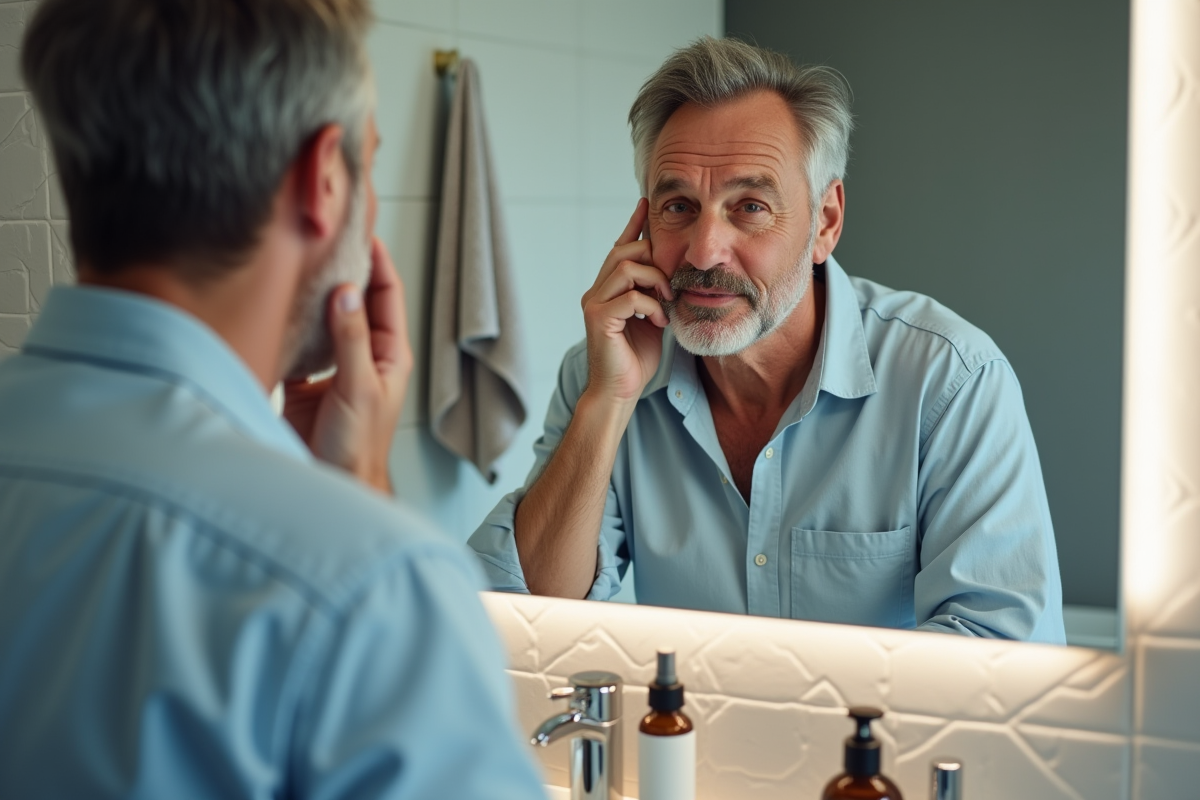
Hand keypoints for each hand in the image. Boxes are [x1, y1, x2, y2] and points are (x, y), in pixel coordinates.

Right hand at [283, 237, 412, 492]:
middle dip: (339, 269)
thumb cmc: (358, 448)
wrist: (332, 485)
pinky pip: (294, 343)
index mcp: (387, 354)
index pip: (386, 295)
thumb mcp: (359, 388)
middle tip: (321, 236)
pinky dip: (284, 325)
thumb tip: (345, 291)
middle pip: (352, 300)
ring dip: (309, 294)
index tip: (361, 230)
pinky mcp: (302, 382)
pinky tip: (271, 306)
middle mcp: (361, 355)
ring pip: (321, 318)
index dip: (377, 261)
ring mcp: (331, 366)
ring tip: (293, 261)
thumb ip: (350, 340)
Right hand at [580, 198, 672, 405]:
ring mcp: (594, 303)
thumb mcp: (653, 318)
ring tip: (667, 302)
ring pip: (626, 268)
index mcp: (608, 288)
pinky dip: (651, 306)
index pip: (621, 247)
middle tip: (671, 284)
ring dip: (655, 281)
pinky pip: (630, 297)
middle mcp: (596, 290)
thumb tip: (674, 274)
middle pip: (624, 251)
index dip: (634, 224)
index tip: (647, 203)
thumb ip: (656, 295)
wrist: (620, 391)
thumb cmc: (636, 359)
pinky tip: (659, 322)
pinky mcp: (597, 318)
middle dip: (653, 258)